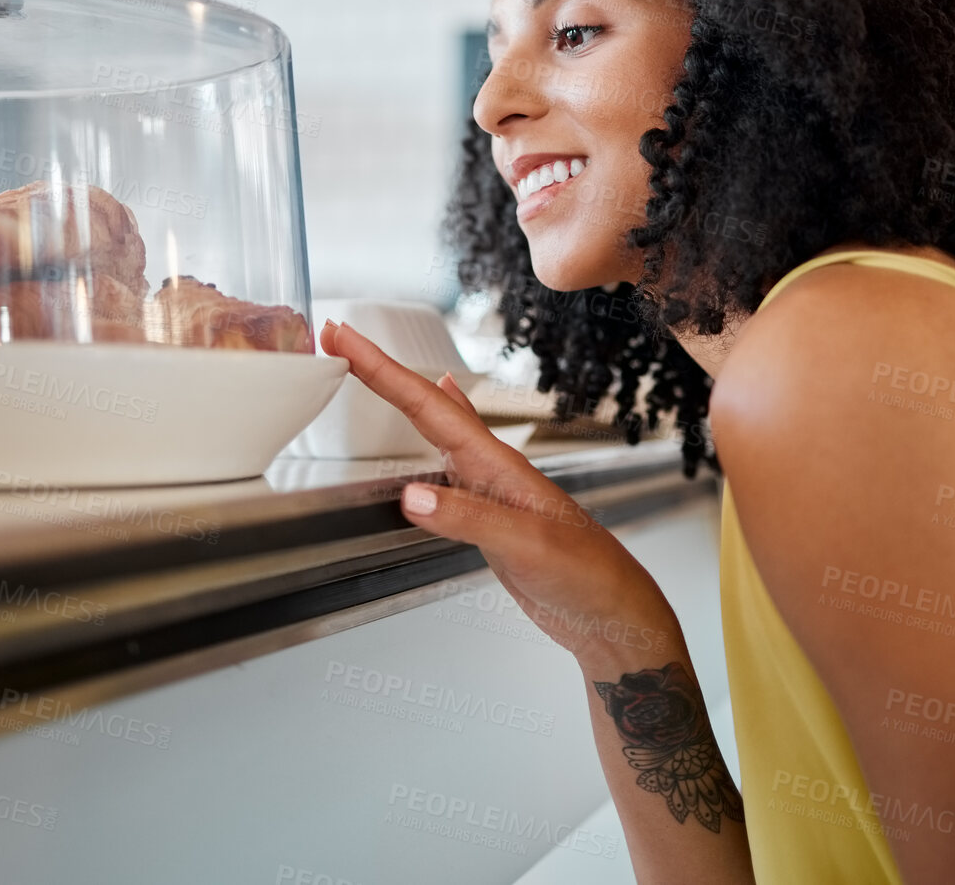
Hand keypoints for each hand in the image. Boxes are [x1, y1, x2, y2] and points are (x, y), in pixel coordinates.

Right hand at [319, 319, 680, 666]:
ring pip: (437, 431)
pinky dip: (433, 439)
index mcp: (499, 466)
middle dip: (382, 372)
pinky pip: (448, 465)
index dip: (383, 371)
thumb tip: (412, 495)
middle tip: (341, 341)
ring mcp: (490, 492)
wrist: (614, 614)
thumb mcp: (527, 546)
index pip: (430, 407)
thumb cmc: (588, 576)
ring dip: (402, 399)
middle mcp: (492, 470)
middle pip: (428, 408)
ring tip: (373, 368)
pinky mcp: (488, 518)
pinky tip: (435, 431)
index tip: (346, 340)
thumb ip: (469, 518)